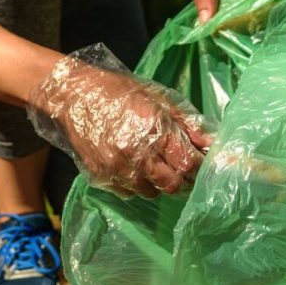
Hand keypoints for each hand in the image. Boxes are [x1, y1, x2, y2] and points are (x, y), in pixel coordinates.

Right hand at [28, 44, 212, 197]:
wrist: (73, 96)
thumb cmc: (119, 92)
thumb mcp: (158, 99)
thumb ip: (187, 124)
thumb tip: (212, 144)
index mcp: (154, 130)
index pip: (188, 164)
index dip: (199, 167)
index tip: (200, 163)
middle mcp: (135, 154)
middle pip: (172, 185)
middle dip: (182, 179)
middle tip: (180, 167)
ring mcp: (116, 169)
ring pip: (151, 193)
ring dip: (158, 182)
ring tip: (153, 163)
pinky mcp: (101, 177)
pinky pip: (129, 192)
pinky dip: (136, 183)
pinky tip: (132, 165)